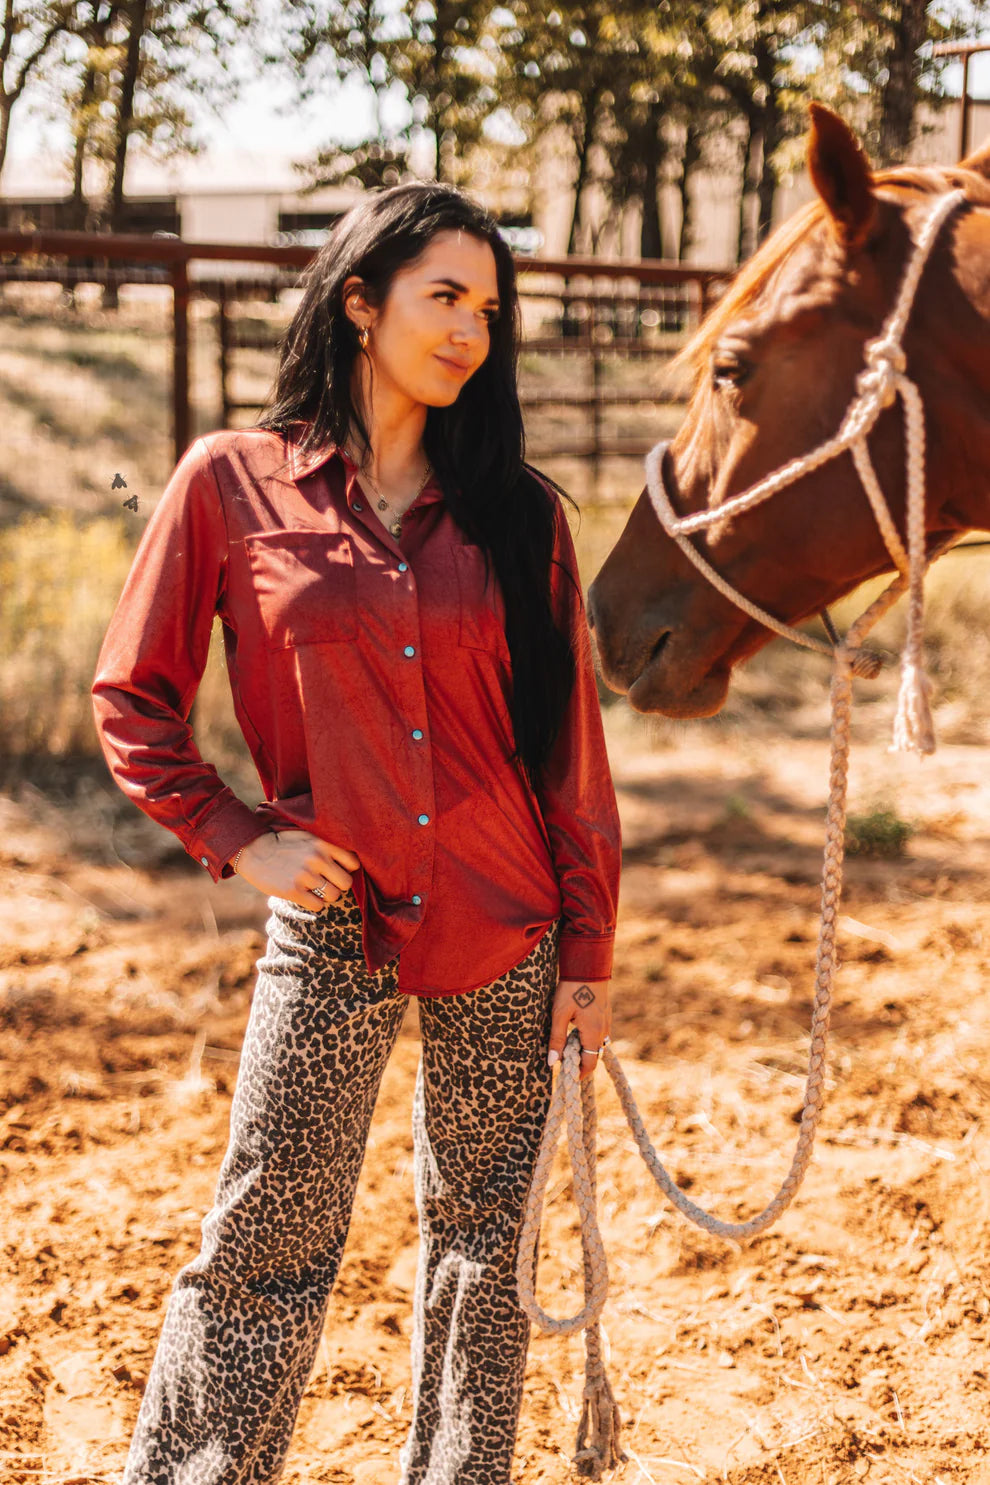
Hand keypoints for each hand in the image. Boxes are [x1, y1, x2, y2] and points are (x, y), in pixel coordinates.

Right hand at [233, 830, 359, 910]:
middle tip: (325, 882)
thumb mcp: (308, 835)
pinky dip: (314, 904)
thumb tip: (352, 862)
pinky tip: (304, 895)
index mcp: (323, 843)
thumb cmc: (285, 844)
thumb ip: (328, 845)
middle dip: (337, 885)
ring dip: (325, 896)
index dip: (346, 870)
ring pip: (333, 896)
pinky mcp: (293, 891)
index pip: (353, 863)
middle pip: (346, 883)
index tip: (335, 870)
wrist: (254, 850)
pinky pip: (318, 906)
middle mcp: (317, 858)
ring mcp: (305, 875)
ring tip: (313, 888)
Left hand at [548, 978, 611, 1082]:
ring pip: (596, 1043)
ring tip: (567, 1043)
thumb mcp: (559, 1014)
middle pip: (593, 1054)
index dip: (579, 1073)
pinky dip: (587, 1037)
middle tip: (563, 1058)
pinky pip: (598, 1033)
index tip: (568, 1076)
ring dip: (583, 1047)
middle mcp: (603, 1030)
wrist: (589, 966)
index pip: (590, 1062)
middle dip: (580, 1060)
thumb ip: (556, 1039)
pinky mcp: (605, 1014)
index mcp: (593, 1033)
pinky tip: (575, 1028)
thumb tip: (552, 1062)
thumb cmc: (572, 989)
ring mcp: (606, 1021)